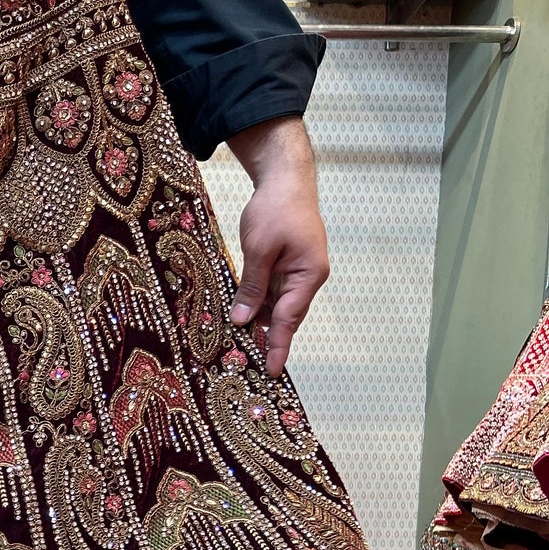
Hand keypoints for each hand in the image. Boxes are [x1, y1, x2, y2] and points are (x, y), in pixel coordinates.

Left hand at [226, 114, 329, 378]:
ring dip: (261, 321)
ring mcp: (298, 271)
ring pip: (277, 304)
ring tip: (241, 343)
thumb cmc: (275, 210)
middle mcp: (308, 277)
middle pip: (286, 315)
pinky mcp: (287, 264)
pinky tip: (243, 314)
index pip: (290, 319)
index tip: (272, 370)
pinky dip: (259, 302)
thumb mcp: (258, 250)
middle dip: (269, 338)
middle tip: (249, 362)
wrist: (285, 178)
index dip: (278, 346)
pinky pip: (273, 290)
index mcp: (308, 275)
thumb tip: (244, 320)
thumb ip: (253, 286)